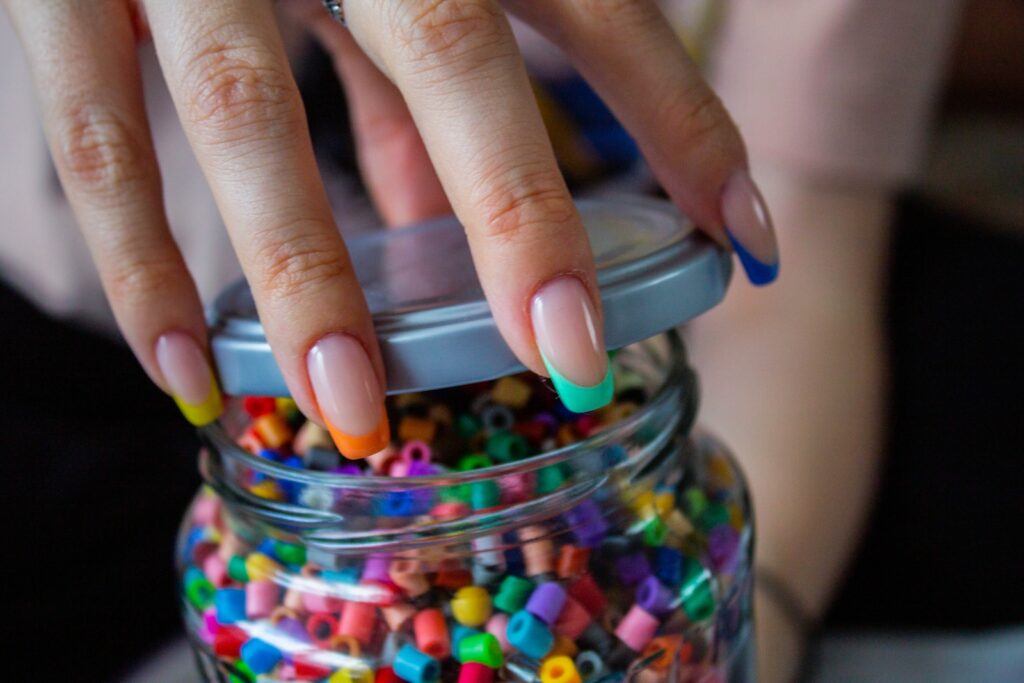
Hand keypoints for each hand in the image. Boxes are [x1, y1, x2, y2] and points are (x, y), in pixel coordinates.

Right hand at [3, 0, 776, 456]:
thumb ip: (418, 83)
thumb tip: (441, 215)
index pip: (589, 2)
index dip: (674, 117)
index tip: (747, 239)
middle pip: (448, 53)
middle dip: (517, 213)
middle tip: (569, 356)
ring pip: (248, 113)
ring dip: (307, 276)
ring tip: (357, 411)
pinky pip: (91, 138)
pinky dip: (136, 262)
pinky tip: (185, 372)